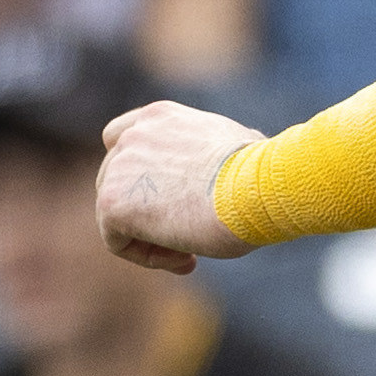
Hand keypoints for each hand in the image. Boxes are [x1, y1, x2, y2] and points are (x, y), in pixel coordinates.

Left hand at [96, 97, 262, 274]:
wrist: (256, 188)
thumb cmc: (264, 174)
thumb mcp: (244, 145)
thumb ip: (219, 150)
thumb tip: (244, 153)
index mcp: (161, 117)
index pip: (123, 139)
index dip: (139, 176)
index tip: (174, 202)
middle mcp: (134, 134)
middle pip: (114, 179)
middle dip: (147, 212)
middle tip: (186, 238)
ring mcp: (119, 166)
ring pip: (114, 213)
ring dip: (150, 237)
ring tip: (191, 253)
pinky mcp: (112, 202)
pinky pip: (116, 240)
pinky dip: (145, 255)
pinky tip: (186, 258)